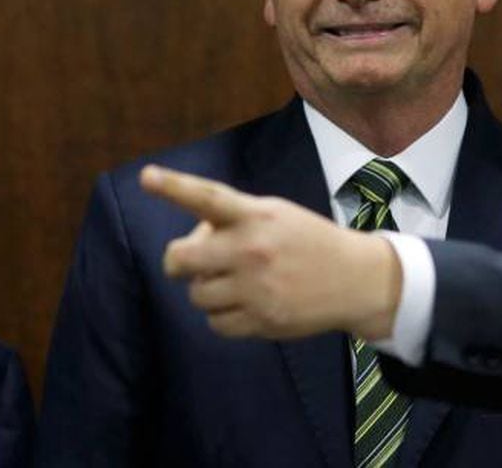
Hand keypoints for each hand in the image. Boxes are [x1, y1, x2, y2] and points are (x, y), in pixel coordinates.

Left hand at [141, 165, 401, 340]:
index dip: (174, 187)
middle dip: (177, 262)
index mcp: (256, 215)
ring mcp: (256, 288)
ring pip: (196, 294)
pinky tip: (244, 304)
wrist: (354, 279)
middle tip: (191, 263)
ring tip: (232, 282)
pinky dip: (222, 316)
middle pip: (179, 260)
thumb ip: (232, 221)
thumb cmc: (305, 240)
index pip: (208, 198)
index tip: (147, 177)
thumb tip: (190, 247)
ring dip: (205, 289)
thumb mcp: (275, 214)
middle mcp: (252, 250)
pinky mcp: (262, 320)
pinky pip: (215, 323)